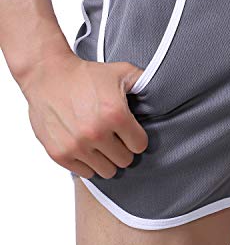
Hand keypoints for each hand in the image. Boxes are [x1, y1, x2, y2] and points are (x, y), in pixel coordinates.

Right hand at [20, 53, 147, 178]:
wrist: (48, 74)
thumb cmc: (87, 74)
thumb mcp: (123, 71)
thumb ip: (146, 82)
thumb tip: (167, 89)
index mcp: (115, 115)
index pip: (140, 146)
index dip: (136, 138)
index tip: (130, 131)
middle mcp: (96, 132)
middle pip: (125, 160)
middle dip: (123, 149)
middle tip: (115, 137)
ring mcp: (76, 145)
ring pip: (107, 171)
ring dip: (107, 159)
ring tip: (102, 143)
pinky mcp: (59, 153)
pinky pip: (85, 173)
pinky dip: (88, 163)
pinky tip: (87, 147)